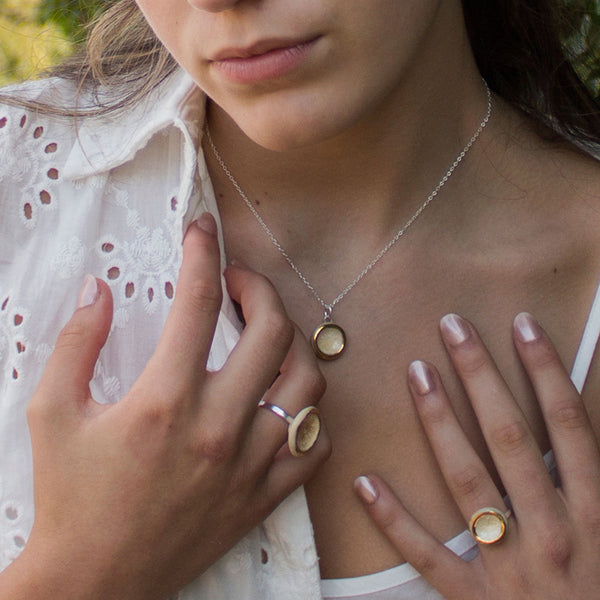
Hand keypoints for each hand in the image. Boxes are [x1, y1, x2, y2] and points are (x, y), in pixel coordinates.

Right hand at [6, 213, 329, 599]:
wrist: (94, 582)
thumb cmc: (69, 498)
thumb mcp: (53, 413)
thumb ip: (76, 343)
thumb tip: (98, 290)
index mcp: (164, 400)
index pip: (198, 302)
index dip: (203, 254)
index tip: (204, 232)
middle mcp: (218, 427)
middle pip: (274, 333)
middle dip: (262, 289)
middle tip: (241, 283)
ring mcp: (249, 464)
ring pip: (308, 385)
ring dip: (296, 347)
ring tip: (271, 337)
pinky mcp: (263, 496)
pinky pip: (314, 446)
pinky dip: (309, 416)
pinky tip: (284, 404)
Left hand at [355, 312, 599, 598]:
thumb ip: (591, 477)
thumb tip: (577, 425)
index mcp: (594, 513)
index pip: (569, 424)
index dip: (546, 370)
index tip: (520, 325)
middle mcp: (554, 532)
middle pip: (512, 437)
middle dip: (483, 377)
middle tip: (452, 327)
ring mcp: (511, 567)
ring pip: (469, 480)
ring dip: (441, 422)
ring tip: (417, 371)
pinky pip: (428, 555)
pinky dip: (395, 519)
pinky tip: (364, 481)